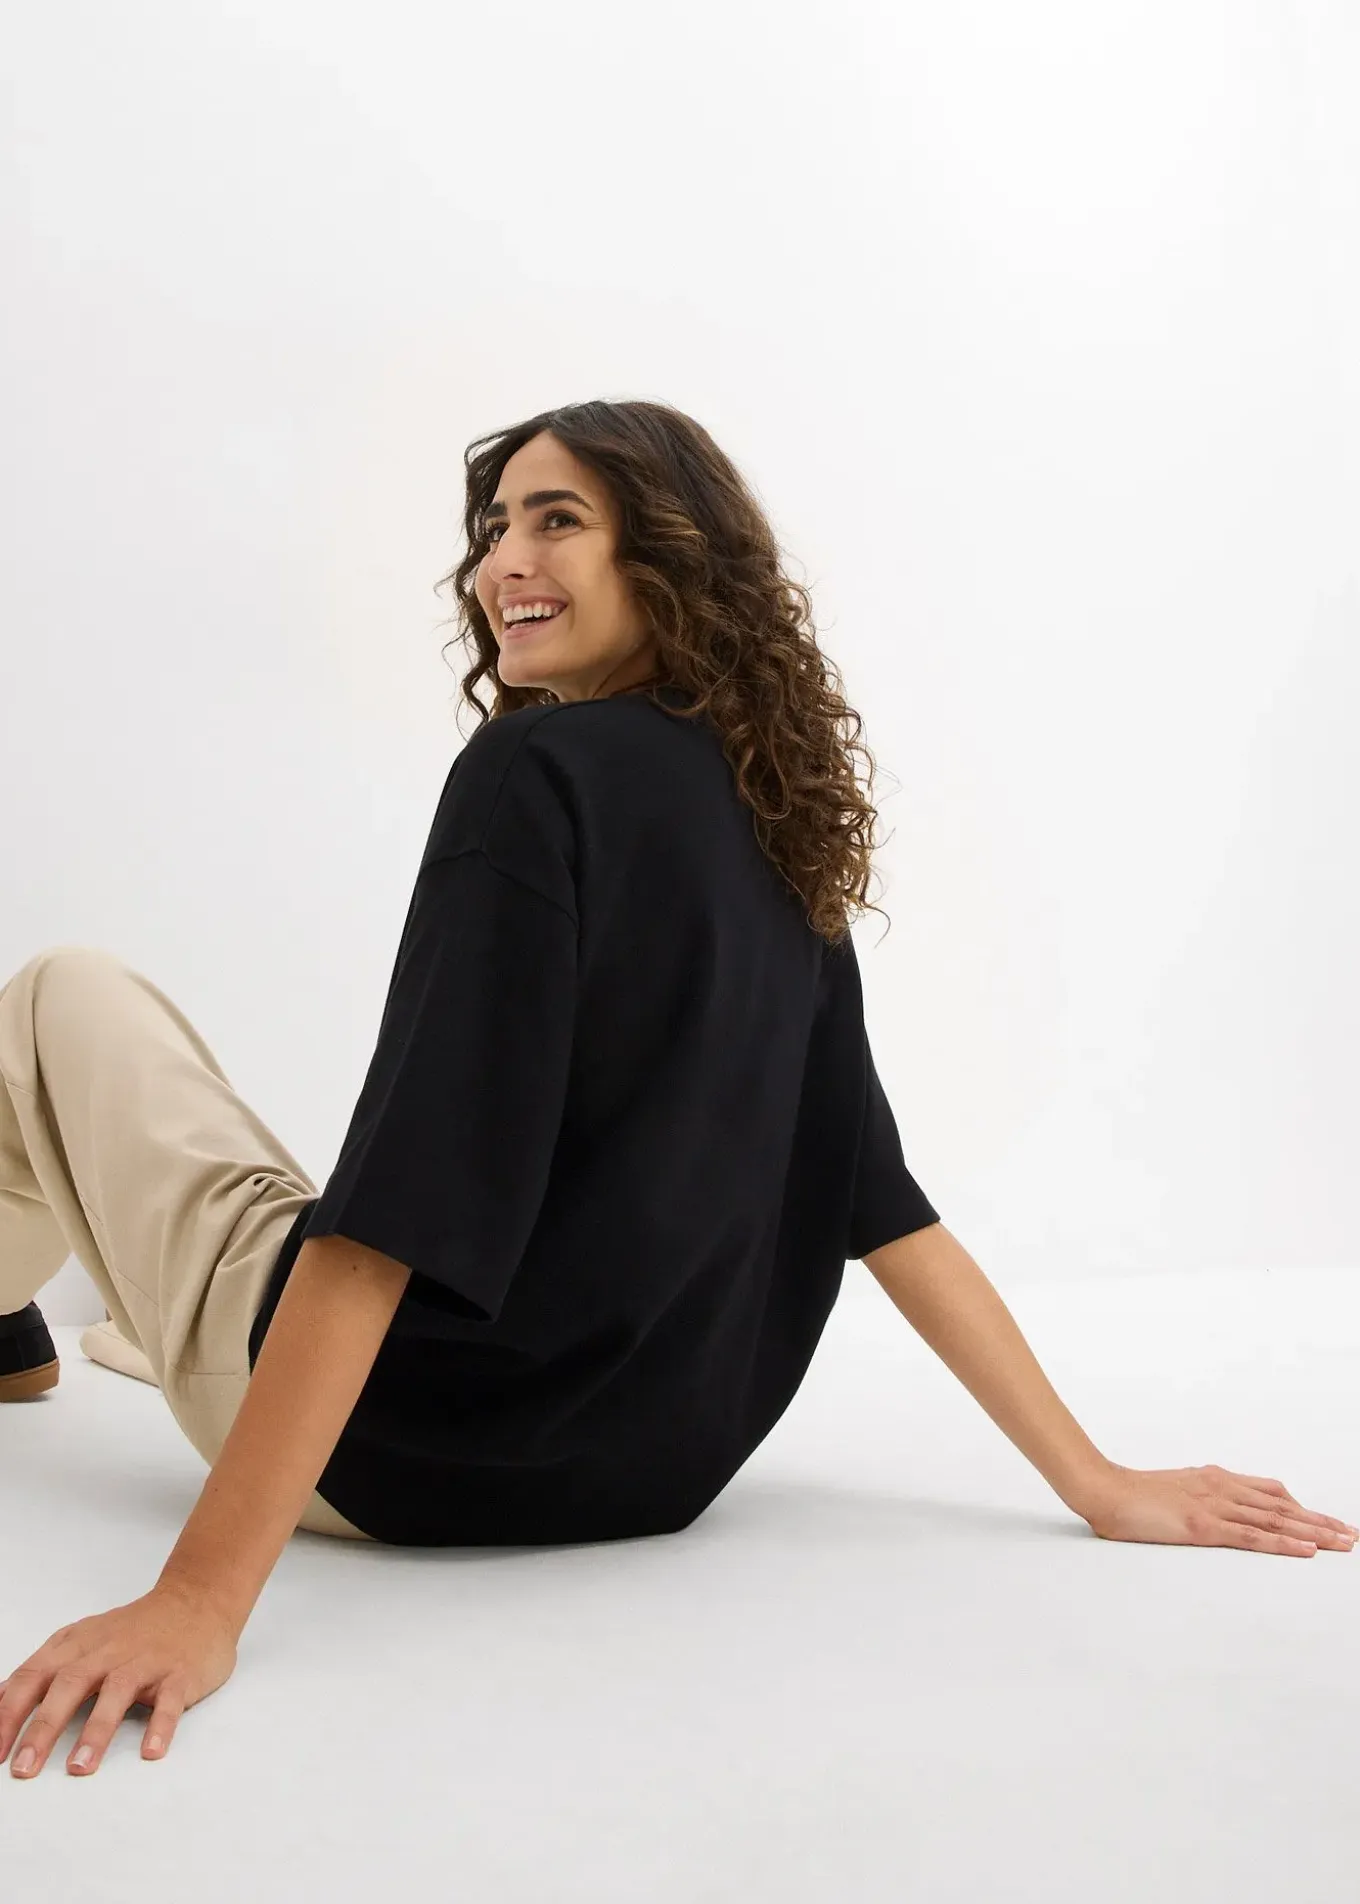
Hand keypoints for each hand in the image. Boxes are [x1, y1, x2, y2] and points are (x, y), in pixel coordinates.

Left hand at [1, 1582, 238, 1778]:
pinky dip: (160, 1725)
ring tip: (79, 1768)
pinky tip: (151, 1751)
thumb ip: (43, 1671)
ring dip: (96, 1730)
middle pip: (70, 1684)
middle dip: (44, 1728)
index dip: (9, 1714)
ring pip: (117, 1692)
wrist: (196, 1601)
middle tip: (23, 1769)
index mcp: (78, 1645)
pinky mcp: (180, 1673)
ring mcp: (145, 1661)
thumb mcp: (81, 1640)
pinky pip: (170, 1700)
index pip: (34, 1676)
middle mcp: (108, 1651)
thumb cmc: (132, 1631)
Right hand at [1080, 1461, 1359, 1557]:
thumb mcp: (1177, 1489)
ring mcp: (1214, 1506)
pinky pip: (1252, 1537)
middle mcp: (1222, 1488)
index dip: (1303, 1508)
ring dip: (1313, 1532)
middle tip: (1350, 1534)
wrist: (1105, 1489)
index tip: (1327, 1520)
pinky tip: (1306, 1550)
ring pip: (1275, 1521)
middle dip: (1320, 1521)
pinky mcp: (1204, 1526)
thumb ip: (1203, 1496)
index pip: (1271, 1493)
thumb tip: (1224, 1509)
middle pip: (1282, 1506)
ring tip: (1342, 1543)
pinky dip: (1284, 1544)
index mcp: (1215, 1479)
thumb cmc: (1133, 1494)